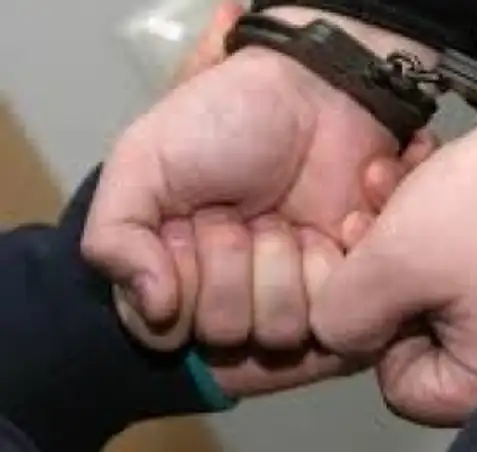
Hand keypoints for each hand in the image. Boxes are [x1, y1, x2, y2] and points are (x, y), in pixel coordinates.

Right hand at [83, 4, 437, 351]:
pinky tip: (336, 220)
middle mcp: (231, 294)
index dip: (180, 279)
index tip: (190, 224)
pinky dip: (334, 260)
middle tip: (241, 211)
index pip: (164, 334)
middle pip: (225, 333)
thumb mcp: (144, 161)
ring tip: (286, 216)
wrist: (317, 89)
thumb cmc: (224, 120)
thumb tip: (152, 310)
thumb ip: (115, 236)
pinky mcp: (345, 286)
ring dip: (282, 261)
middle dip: (231, 262)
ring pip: (280, 331)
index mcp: (176, 273)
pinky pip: (338, 315)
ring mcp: (291, 293)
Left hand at [311, 107, 476, 425]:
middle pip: (410, 327)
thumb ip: (344, 313)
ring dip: (399, 229)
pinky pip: (457, 258)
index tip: (375, 265)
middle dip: (382, 260)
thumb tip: (330, 332)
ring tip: (392, 177)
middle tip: (372, 208)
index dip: (372, 319)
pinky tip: (424, 175)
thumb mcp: (400, 260)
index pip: (396, 379)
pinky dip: (434, 219)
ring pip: (428, 283)